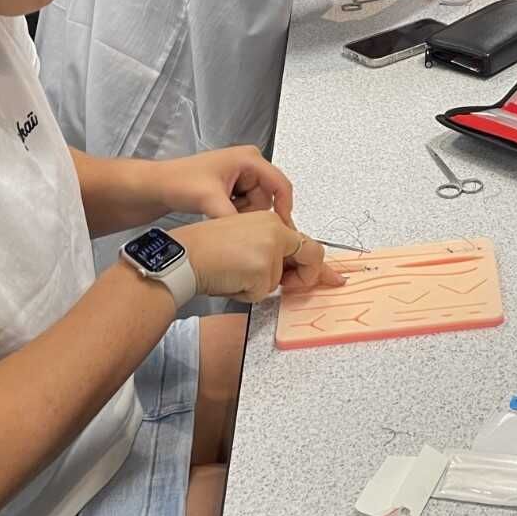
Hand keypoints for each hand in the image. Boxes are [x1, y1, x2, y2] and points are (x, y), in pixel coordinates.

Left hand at [155, 146, 293, 222]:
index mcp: (249, 159)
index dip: (285, 209)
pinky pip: (247, 207)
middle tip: (228, 215)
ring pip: (257, 206)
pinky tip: (218, 212)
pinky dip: (235, 214)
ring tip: (218, 212)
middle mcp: (249, 165)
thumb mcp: (209, 199)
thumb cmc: (177, 181)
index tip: (282, 229)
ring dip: (241, 214)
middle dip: (251, 213)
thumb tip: (250, 234)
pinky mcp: (234, 187)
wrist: (156, 187)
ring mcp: (242, 176)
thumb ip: (232, 217)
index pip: (281, 185)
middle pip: (268, 199)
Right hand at [173, 213, 343, 302]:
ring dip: (258, 286)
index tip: (334, 278)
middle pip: (308, 261)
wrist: (182, 256)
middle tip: (291, 286)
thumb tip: (293, 274)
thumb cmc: (205, 250)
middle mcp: (275, 230)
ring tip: (232, 272)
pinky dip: (245, 293)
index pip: (307, 244)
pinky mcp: (262, 268)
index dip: (321, 266)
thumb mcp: (244, 240)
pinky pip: (262, 293)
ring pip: (278, 282)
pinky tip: (229, 279)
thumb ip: (272, 252)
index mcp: (271, 221)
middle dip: (301, 280)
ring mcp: (271, 249)